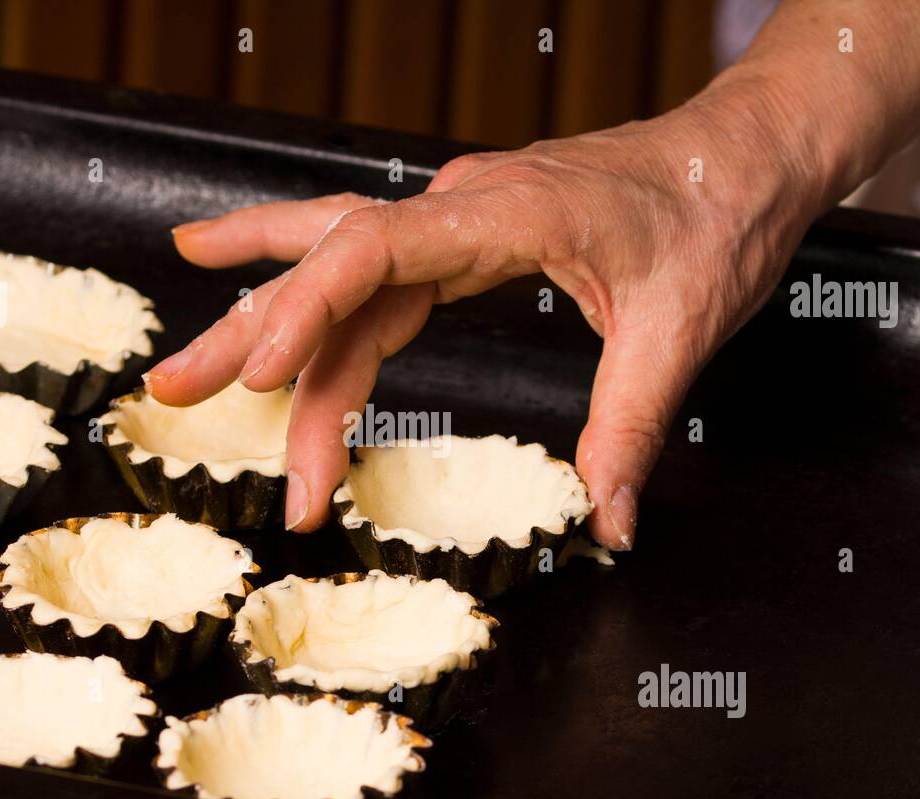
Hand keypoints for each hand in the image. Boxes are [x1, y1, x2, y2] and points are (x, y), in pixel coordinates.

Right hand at [146, 87, 821, 548]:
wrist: (745, 153)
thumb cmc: (715, 213)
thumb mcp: (679, 328)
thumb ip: (630, 427)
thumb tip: (608, 524)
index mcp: (505, 212)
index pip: (375, 250)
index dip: (308, 311)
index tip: (262, 379)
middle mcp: (463, 206)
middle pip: (328, 264)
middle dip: (248, 334)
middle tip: (174, 390)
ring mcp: (457, 219)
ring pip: (337, 269)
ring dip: (263, 325)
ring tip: (188, 367)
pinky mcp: (465, 238)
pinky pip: (372, 275)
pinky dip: (317, 309)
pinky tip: (263, 304)